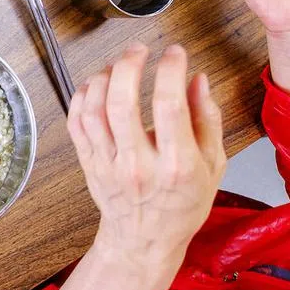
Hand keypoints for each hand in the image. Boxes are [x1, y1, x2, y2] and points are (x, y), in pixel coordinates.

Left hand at [43, 44, 225, 289]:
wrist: (144, 240)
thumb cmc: (182, 204)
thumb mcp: (213, 166)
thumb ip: (207, 120)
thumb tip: (198, 79)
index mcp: (176, 165)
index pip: (169, 107)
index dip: (170, 71)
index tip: (175, 53)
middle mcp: (138, 164)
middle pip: (122, 104)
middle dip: (129, 66)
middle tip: (138, 50)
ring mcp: (108, 164)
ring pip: (93, 110)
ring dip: (102, 78)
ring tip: (116, 65)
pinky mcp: (88, 162)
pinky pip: (76, 122)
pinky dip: (81, 97)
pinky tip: (95, 84)